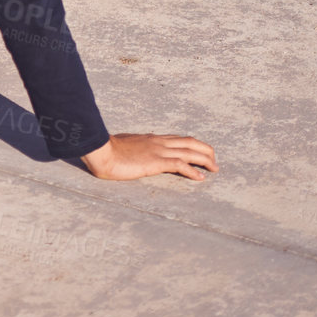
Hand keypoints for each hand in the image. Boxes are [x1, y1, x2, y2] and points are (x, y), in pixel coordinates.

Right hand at [81, 133, 217, 180]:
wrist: (101, 151)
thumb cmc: (106, 150)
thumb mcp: (123, 146)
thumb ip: (133, 147)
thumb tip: (133, 151)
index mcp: (150, 138)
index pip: (177, 139)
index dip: (192, 145)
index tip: (200, 152)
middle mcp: (158, 142)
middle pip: (189, 142)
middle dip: (205, 150)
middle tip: (214, 161)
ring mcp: (158, 151)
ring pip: (189, 152)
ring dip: (205, 160)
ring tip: (215, 169)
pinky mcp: (155, 162)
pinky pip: (180, 165)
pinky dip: (193, 171)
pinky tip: (200, 178)